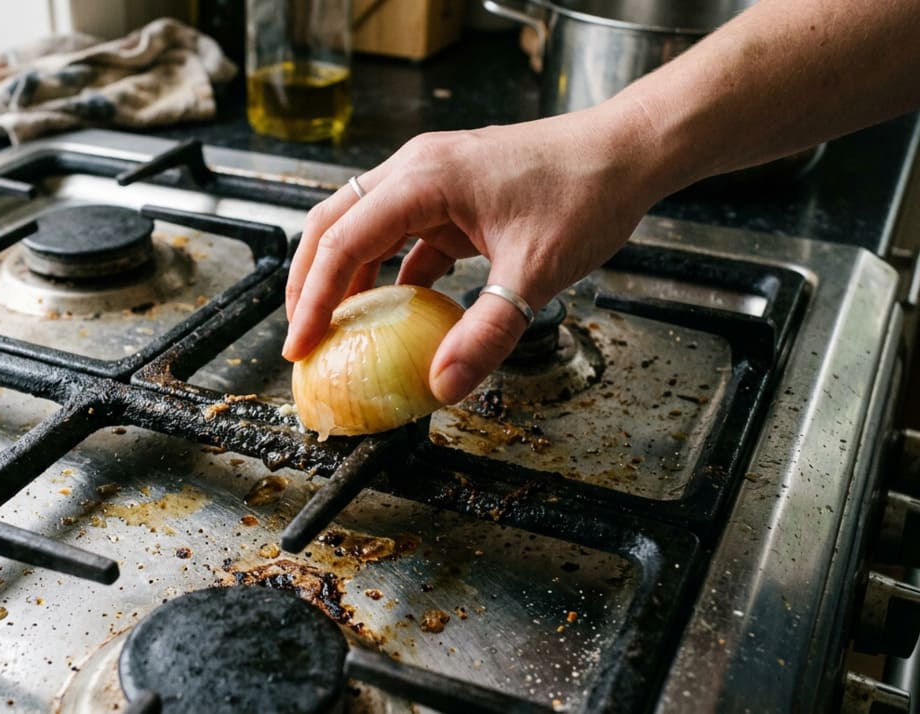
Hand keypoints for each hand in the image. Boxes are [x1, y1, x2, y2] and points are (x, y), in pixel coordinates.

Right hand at [282, 104, 664, 403]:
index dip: (313, 298)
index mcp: (422, 178)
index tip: (300, 346)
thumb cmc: (586, 194)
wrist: (628, 153)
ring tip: (338, 330)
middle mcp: (415, 169)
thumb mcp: (535, 274)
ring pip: (363, 227)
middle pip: (334, 225)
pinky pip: (402, 235)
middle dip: (309, 283)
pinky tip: (396, 311)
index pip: (342, 241)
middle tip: (302, 338)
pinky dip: (390, 273)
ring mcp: (431, 178)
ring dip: (346, 277)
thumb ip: (486, 333)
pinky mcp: (451, 194)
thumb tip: (442, 386)